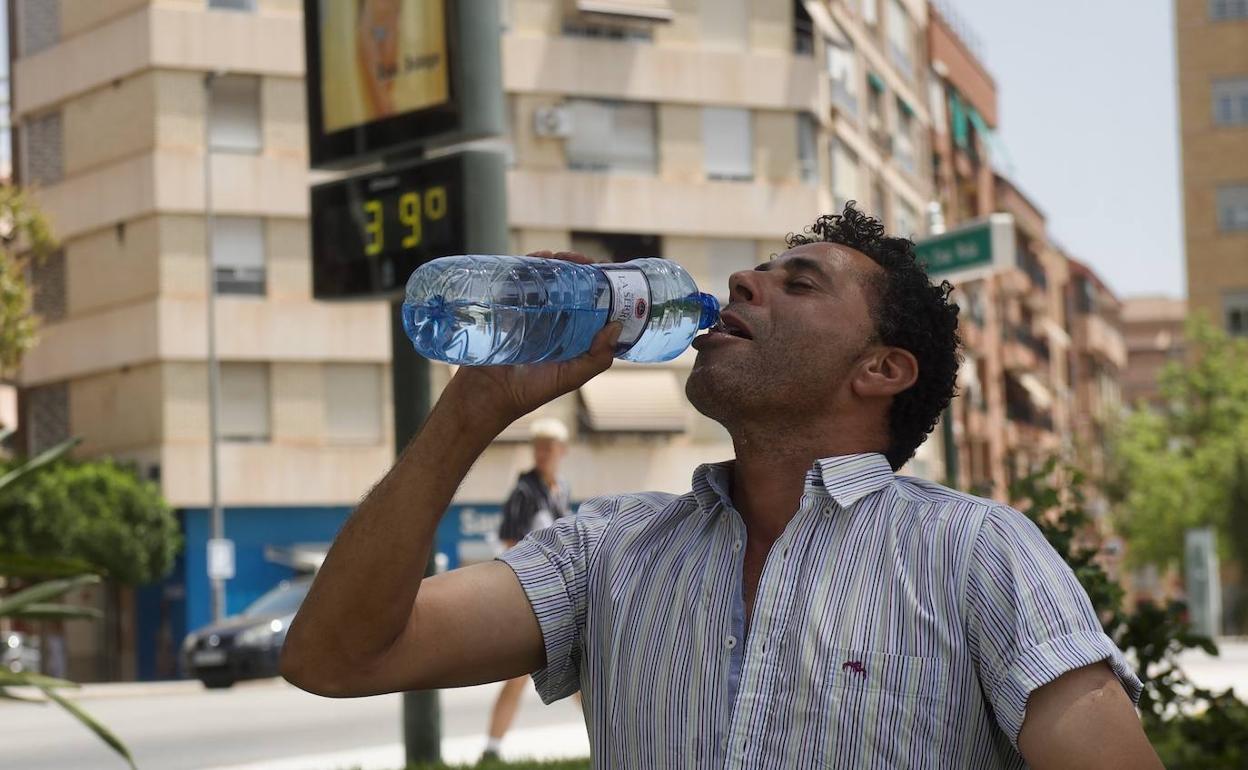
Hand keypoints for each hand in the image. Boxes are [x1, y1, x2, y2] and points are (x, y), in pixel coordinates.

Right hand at [441, 250, 618, 430]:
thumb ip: (597, 358)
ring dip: (554, 262)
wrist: (486, 393)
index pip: (591, 301)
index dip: (599, 284)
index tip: (604, 270)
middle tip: (579, 261)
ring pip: (545, 278)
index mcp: (571, 333)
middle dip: (577, 267)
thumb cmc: (530, 390)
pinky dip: (528, 265)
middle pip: (569, 284)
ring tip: (558, 257)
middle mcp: (552, 319)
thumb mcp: (570, 377)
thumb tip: (616, 325)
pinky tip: (538, 258)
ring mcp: (529, 311)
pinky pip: (519, 280)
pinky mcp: (507, 306)